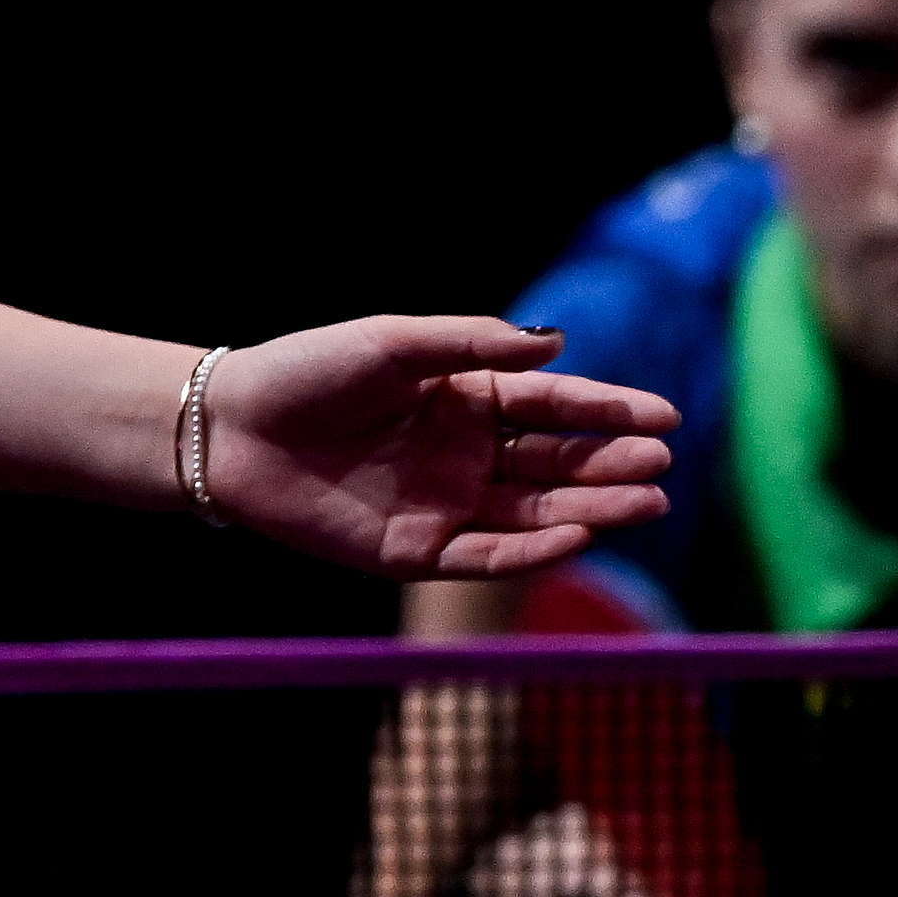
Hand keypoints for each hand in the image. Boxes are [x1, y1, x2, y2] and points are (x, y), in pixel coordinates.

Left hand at [199, 318, 674, 578]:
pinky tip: (577, 535)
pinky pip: (486, 554)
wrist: (231, 428)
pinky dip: (533, 550)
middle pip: (555, 463)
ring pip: (535, 513)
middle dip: (611, 464)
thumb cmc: (308, 371)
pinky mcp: (415, 551)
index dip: (608, 410)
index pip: (553, 404)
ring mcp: (444, 504)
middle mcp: (464, 453)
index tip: (666, 418)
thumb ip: (473, 345)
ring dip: (592, 509)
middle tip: (662, 464)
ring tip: (648, 500)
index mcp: (464, 397)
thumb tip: (557, 344)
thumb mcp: (394, 341)